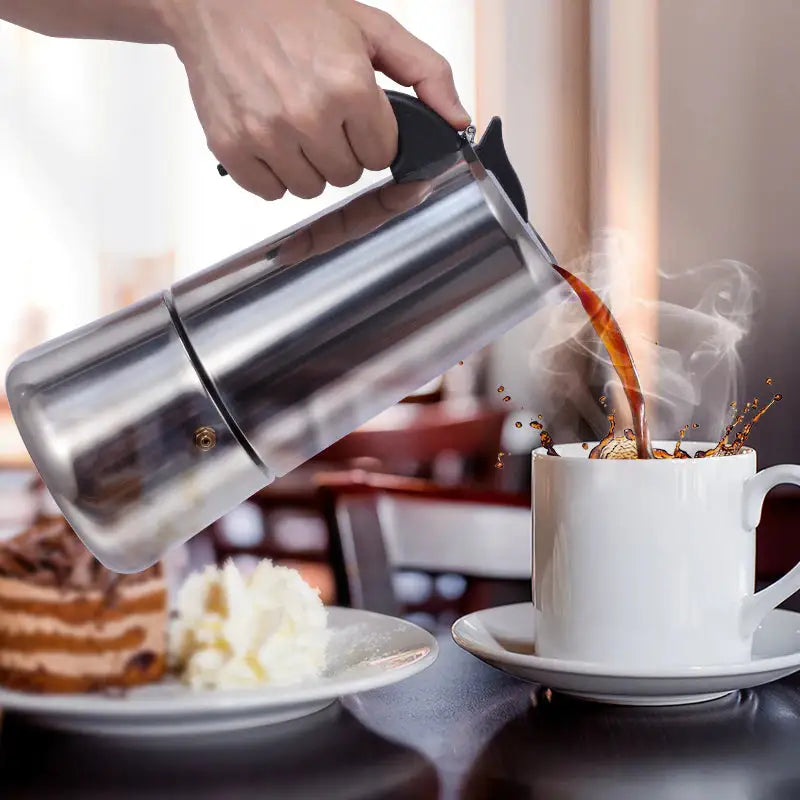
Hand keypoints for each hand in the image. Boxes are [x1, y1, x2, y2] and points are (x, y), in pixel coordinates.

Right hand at [163, 0, 469, 200]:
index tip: (354, 114)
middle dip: (341, 150)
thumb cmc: (292, 10)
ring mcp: (267, 136)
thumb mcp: (372, 28)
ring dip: (307, 165)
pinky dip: (272, 173)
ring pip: (310, 190)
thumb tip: (458, 120)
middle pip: (348, 176)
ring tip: (293, 123)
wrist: (215, 0)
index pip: (382, 155)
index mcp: (350, 86)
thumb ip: (426, 73)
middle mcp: (309, 115)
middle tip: (321, 114)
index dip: (371, 136)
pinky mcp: (232, 149)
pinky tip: (269, 136)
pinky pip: (270, 192)